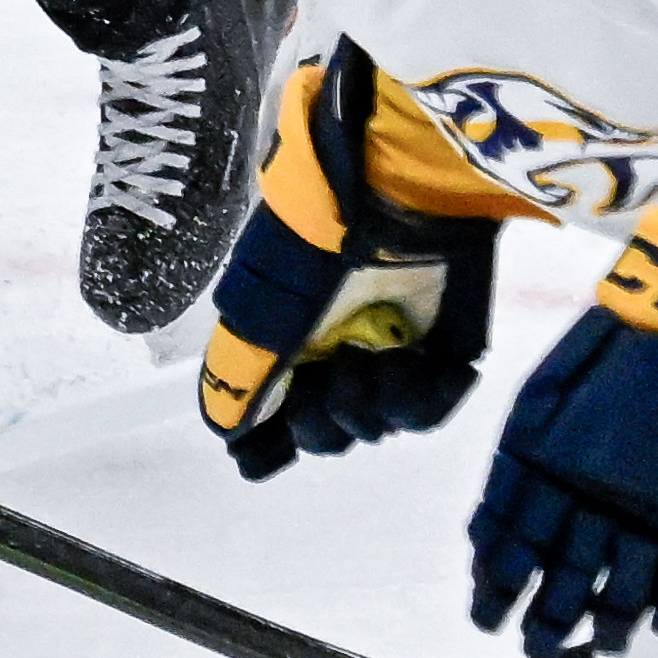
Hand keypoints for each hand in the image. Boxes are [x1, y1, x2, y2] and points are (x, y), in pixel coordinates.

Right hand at [196, 41, 500, 480]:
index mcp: (276, 336)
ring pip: (374, 426)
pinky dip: (426, 398)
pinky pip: (428, 411)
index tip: (261, 461)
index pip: (267, 410)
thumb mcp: (263, 310)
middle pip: (321, 431)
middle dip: (327, 421)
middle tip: (339, 373)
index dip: (266, 440)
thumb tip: (220, 427)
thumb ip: (239, 374)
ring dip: (375, 403)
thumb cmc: (316, 245)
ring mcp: (381, 351)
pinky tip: (423, 366)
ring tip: (382, 357)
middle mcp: (326, 348)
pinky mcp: (437, 352)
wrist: (399, 195)